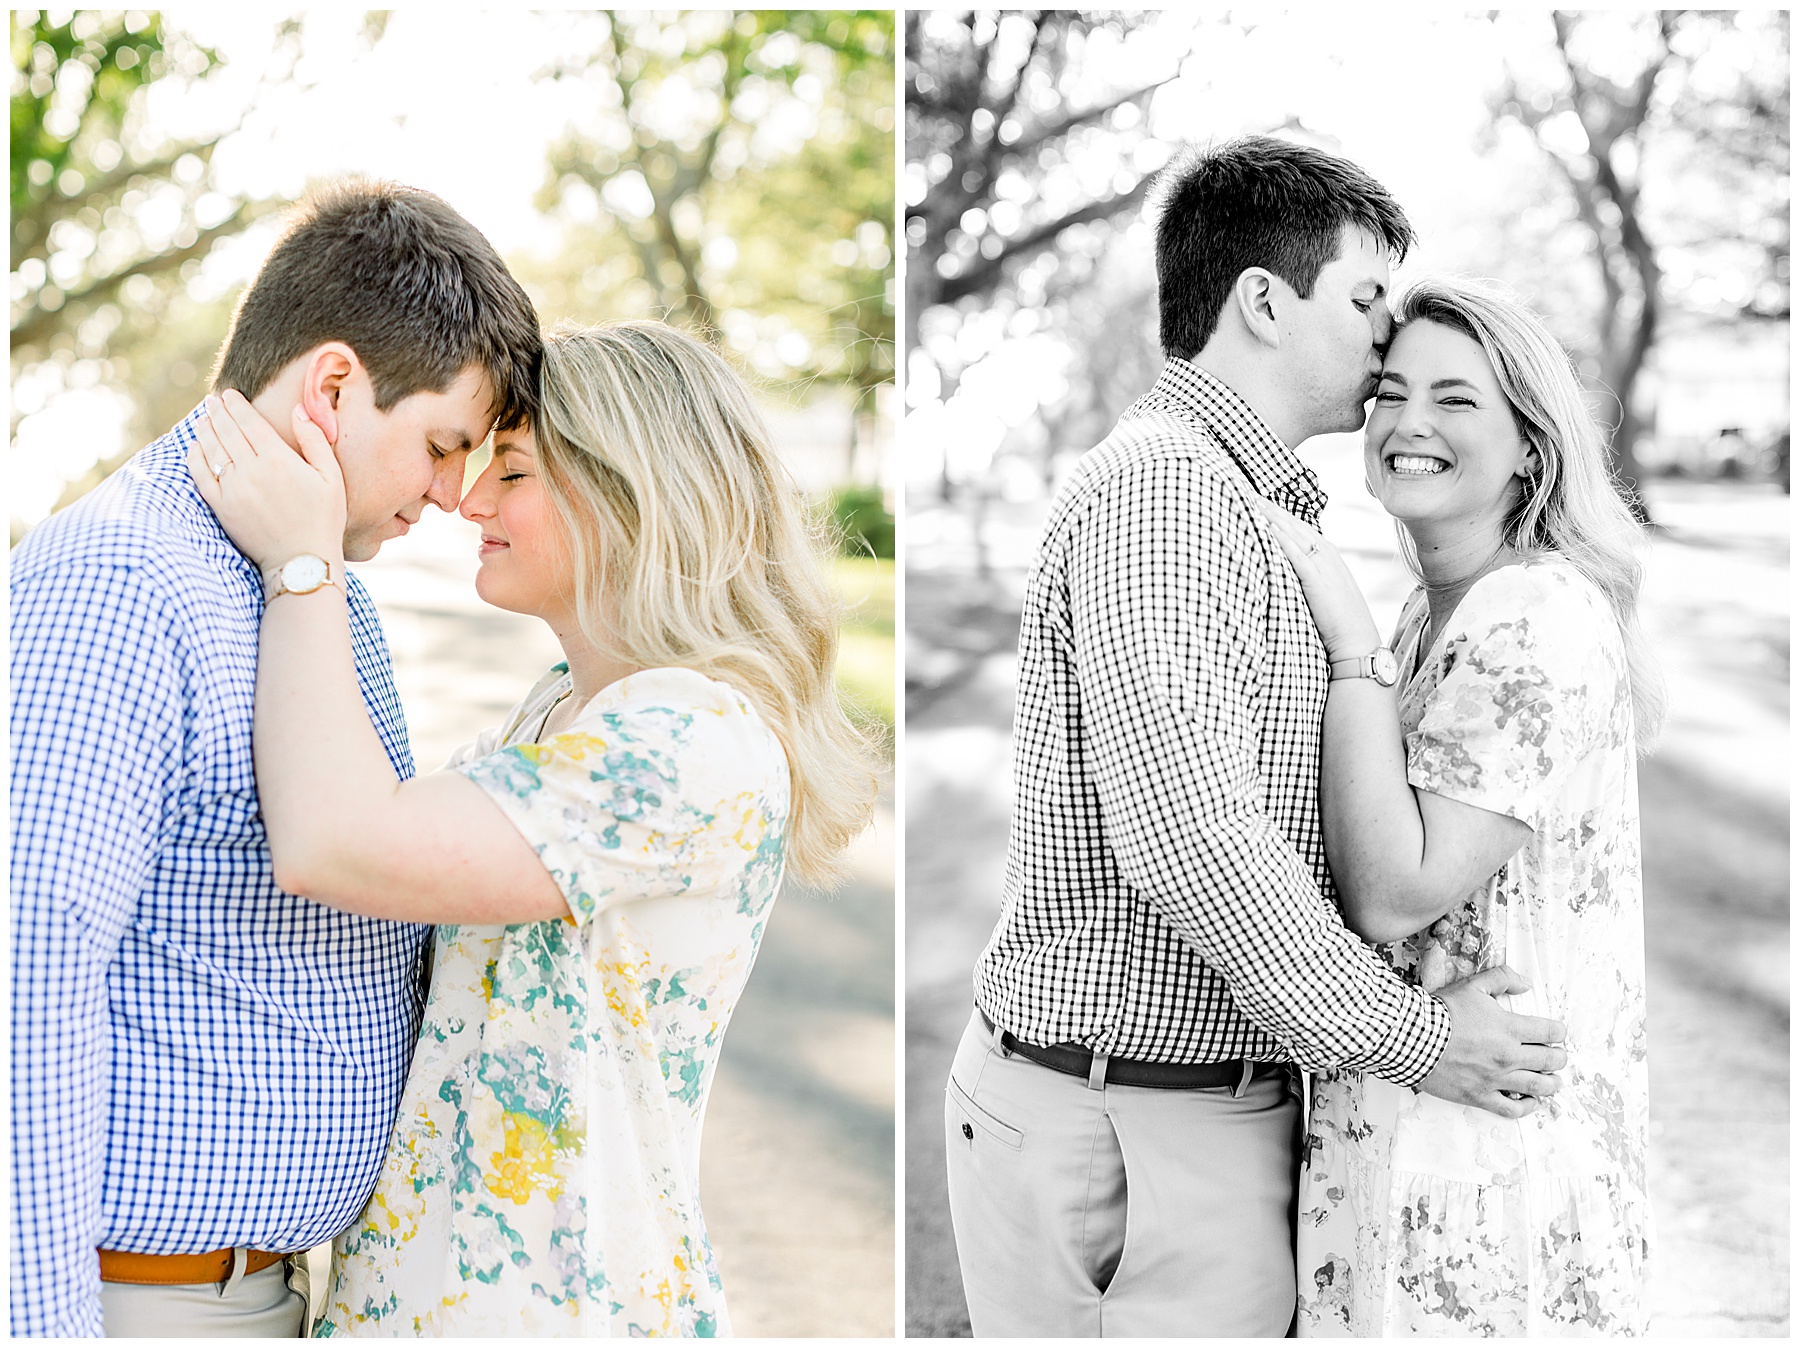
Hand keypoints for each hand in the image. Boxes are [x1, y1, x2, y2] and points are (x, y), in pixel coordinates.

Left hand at [188, 391, 346, 574]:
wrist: (302, 561)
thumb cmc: (324, 518)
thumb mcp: (331, 477)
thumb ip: (314, 440)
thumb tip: (298, 411)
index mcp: (279, 459)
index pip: (250, 422)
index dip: (237, 405)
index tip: (230, 394)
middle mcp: (252, 470)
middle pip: (227, 431)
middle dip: (218, 412)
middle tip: (213, 400)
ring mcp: (233, 489)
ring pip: (212, 449)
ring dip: (206, 429)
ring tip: (205, 418)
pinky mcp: (222, 506)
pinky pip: (201, 475)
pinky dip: (195, 457)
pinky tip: (195, 447)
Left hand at [1252, 498, 1381, 660]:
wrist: (1356, 642)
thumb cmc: (1339, 622)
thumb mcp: (1324, 590)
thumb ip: (1309, 576)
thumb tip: (1287, 571)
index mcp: (1329, 555)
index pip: (1301, 527)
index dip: (1281, 514)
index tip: (1261, 502)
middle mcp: (1327, 554)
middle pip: (1295, 525)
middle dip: (1273, 509)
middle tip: (1250, 494)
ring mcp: (1324, 565)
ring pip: (1294, 534)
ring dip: (1273, 517)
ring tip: (1252, 503)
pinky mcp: (1316, 579)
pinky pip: (1295, 554)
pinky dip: (1281, 539)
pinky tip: (1267, 528)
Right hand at [1416, 965, 1567, 1118]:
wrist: (1412, 1038)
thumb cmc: (1441, 1014)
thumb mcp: (1472, 986)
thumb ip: (1502, 978)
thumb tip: (1525, 984)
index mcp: (1509, 1028)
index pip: (1551, 1032)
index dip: (1559, 1032)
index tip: (1556, 1033)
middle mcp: (1508, 1056)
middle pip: (1551, 1061)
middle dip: (1559, 1057)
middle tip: (1557, 1056)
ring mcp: (1496, 1078)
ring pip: (1538, 1086)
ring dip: (1552, 1083)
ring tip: (1553, 1081)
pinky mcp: (1481, 1095)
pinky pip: (1512, 1108)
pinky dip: (1527, 1107)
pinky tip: (1531, 1101)